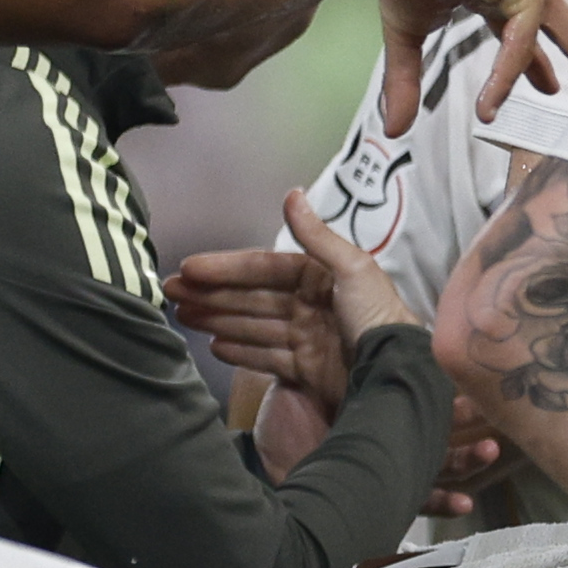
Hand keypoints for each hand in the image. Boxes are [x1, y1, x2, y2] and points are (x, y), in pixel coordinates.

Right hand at [167, 191, 416, 416]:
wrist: (397, 374)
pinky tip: (215, 346)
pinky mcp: (309, 371)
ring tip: (183, 317)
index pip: (264, 269)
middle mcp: (312, 306)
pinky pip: (267, 358)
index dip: (227, 268)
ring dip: (218, 320)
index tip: (189, 268)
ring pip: (254, 326)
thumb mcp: (352, 270)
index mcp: (321, 278)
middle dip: (212, 295)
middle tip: (169, 294)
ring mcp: (309, 339)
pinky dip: (242, 352)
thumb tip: (291, 193)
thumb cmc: (378, 317)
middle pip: (253, 298)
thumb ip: (317, 236)